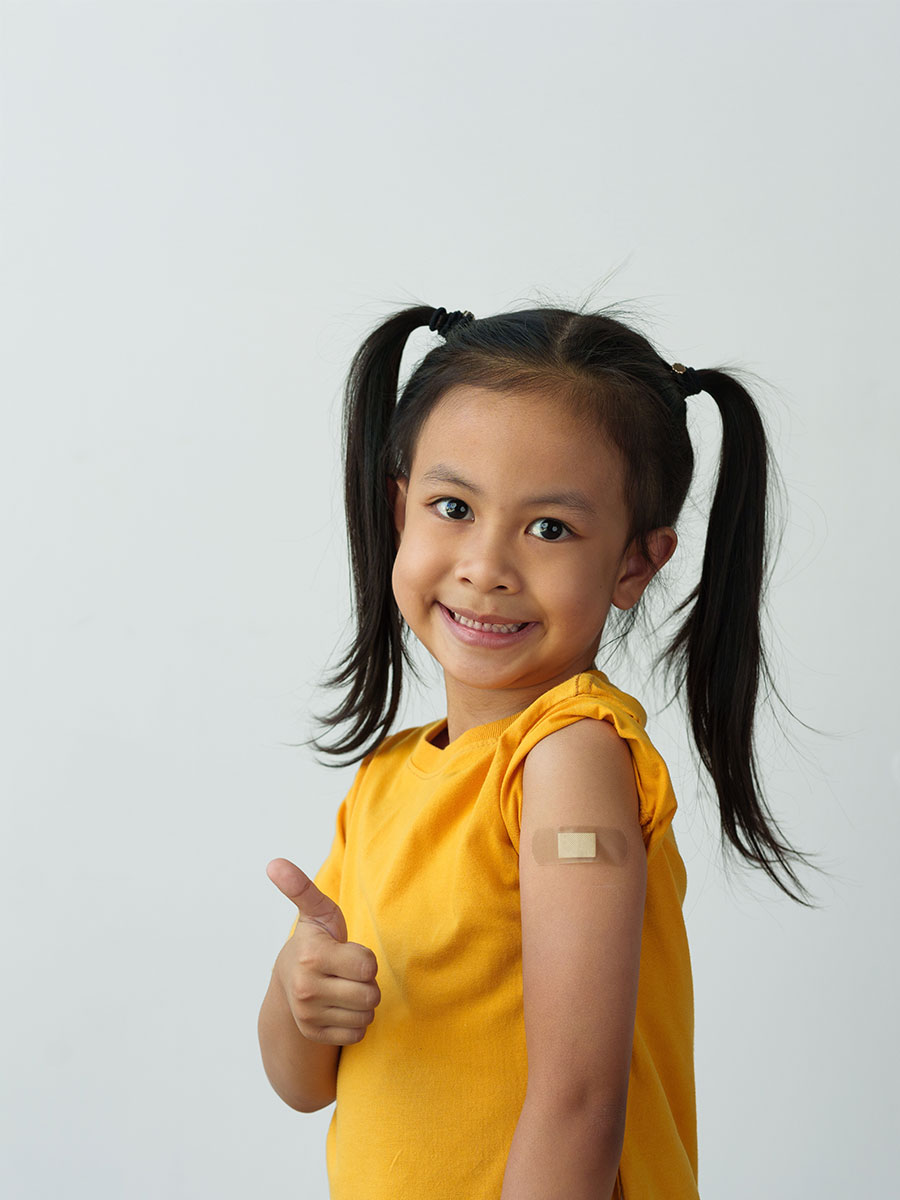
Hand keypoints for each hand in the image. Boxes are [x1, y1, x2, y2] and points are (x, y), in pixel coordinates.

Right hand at [266, 857, 380, 1045]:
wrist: (290, 981)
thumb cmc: (315, 940)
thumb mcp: (315, 912)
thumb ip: (301, 887)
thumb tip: (275, 863)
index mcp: (311, 957)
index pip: (368, 966)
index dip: (365, 959)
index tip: (348, 953)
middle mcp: (306, 990)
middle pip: (370, 994)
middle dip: (367, 982)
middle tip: (348, 972)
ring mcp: (308, 1015)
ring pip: (366, 1014)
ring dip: (362, 1002)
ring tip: (344, 987)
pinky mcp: (314, 1034)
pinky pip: (358, 1033)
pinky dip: (355, 1021)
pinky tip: (340, 1006)